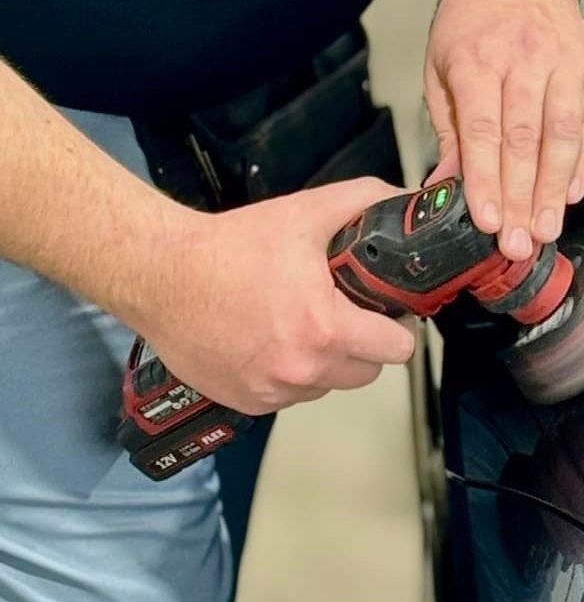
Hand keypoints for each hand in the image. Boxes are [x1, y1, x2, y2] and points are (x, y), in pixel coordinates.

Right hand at [147, 177, 416, 416]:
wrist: (163, 275)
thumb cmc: (232, 247)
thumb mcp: (308, 212)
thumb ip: (365, 200)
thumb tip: (401, 199)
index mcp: (324, 330)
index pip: (396, 350)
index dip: (400, 326)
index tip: (391, 311)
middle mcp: (300, 371)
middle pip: (366, 372)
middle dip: (366, 344)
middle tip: (350, 311)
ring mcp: (270, 392)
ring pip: (327, 386)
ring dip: (328, 362)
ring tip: (308, 321)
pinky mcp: (243, 401)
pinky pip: (288, 396)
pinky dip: (291, 374)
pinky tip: (276, 338)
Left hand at [423, 0, 583, 258]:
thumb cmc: (472, 20)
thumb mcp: (441, 65)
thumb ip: (450, 128)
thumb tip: (445, 188)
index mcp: (478, 59)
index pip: (484, 130)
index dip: (486, 180)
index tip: (488, 221)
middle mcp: (524, 60)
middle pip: (526, 139)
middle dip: (523, 197)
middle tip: (519, 244)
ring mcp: (563, 63)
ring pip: (564, 133)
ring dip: (556, 187)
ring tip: (548, 228)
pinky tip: (574, 191)